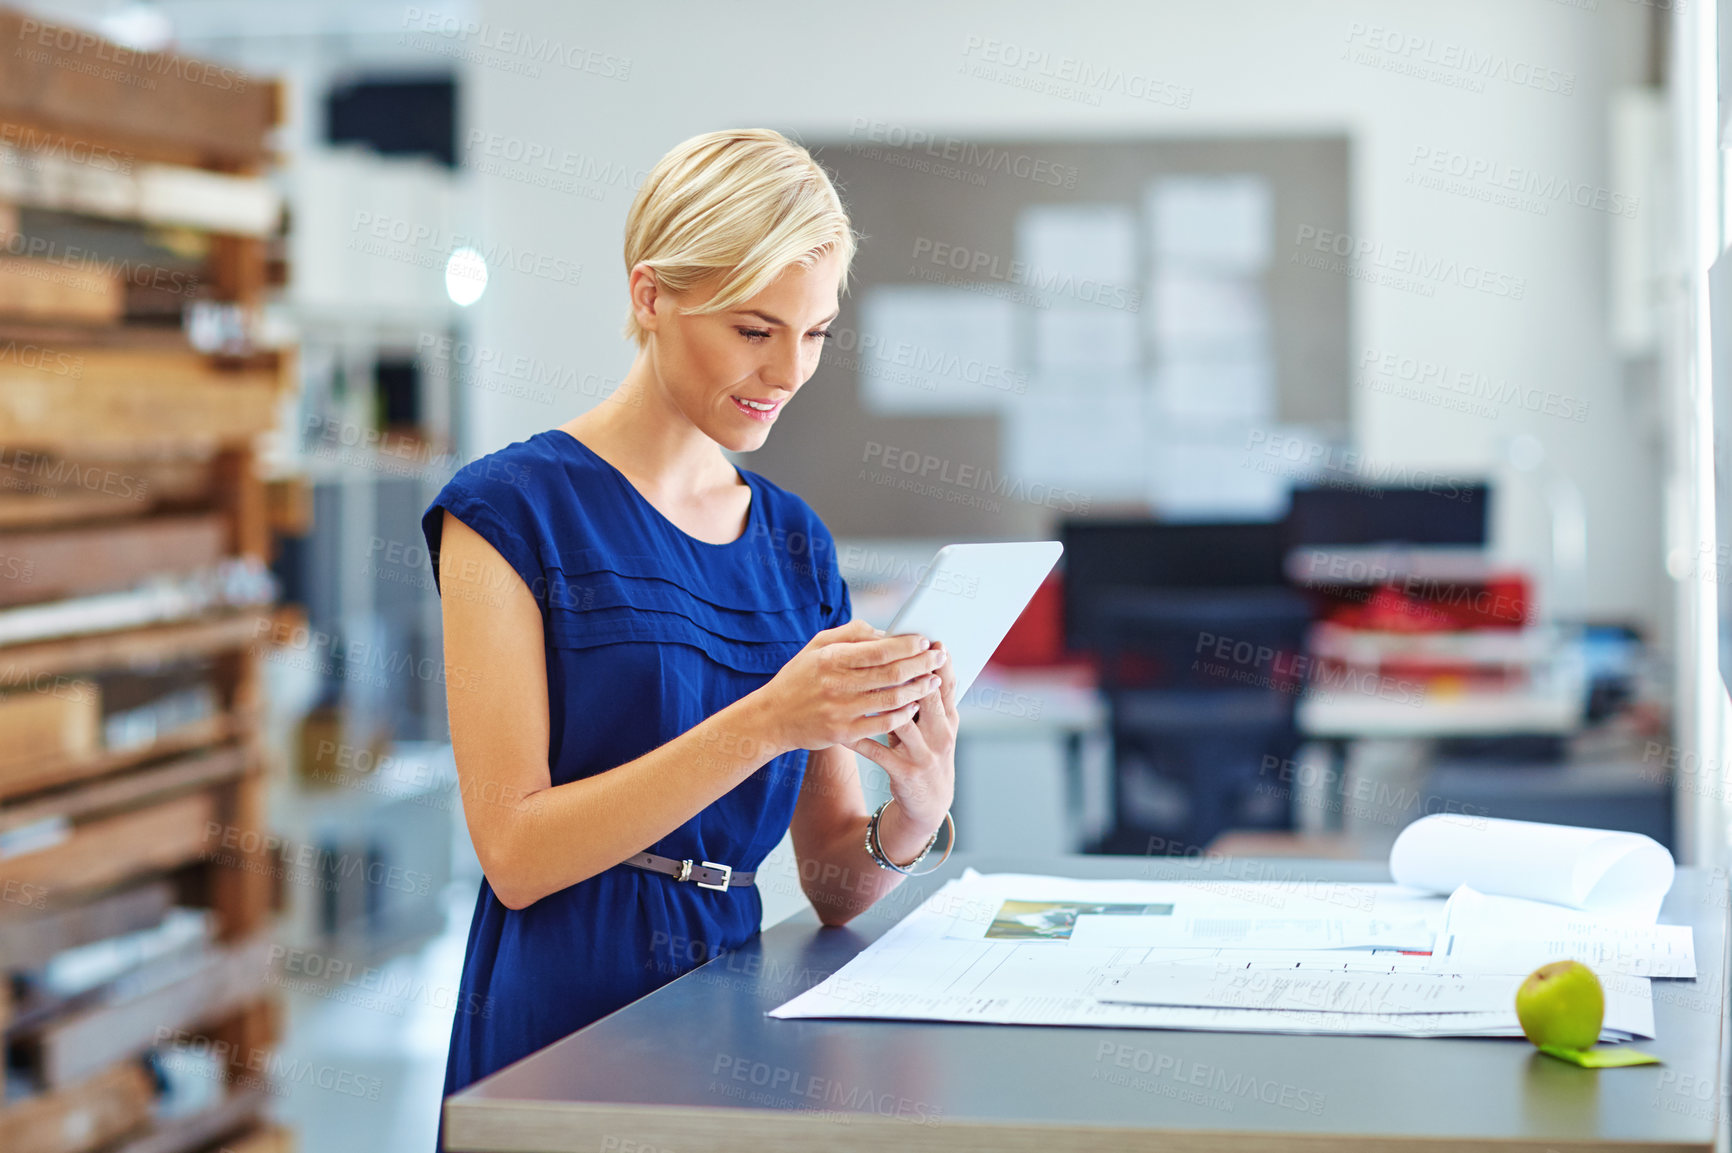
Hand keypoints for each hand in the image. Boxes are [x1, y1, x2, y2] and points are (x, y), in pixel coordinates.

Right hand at [756, 619, 948, 753]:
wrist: (772, 718)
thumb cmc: (799, 677)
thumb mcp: (817, 646)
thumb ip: (851, 634)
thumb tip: (886, 633)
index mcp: (831, 659)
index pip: (880, 650)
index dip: (908, 645)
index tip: (925, 641)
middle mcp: (836, 685)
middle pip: (892, 674)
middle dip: (922, 664)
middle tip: (940, 657)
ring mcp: (841, 712)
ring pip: (892, 700)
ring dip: (919, 690)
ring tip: (934, 680)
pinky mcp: (844, 734)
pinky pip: (883, 724)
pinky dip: (903, 714)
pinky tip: (914, 705)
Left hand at [852, 639, 957, 833]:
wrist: (929, 803)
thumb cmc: (924, 753)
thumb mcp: (934, 728)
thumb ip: (926, 698)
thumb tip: (912, 659)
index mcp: (948, 719)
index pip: (947, 683)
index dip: (940, 661)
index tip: (930, 639)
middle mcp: (940, 734)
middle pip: (929, 695)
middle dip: (913, 670)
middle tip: (892, 649)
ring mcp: (924, 754)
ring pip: (904, 721)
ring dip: (884, 700)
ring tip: (863, 680)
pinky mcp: (904, 772)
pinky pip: (878, 751)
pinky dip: (859, 738)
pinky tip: (842, 726)